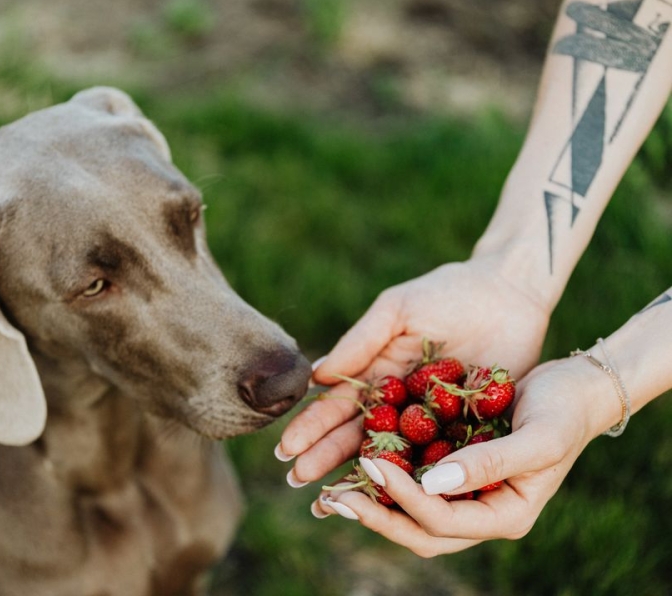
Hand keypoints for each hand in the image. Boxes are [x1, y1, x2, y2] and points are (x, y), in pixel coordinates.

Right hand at [277, 255, 550, 484]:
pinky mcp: (466, 431)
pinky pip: (439, 459)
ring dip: (362, 479)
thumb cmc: (448, 293)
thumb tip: (315, 376)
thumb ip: (360, 341)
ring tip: (332, 502)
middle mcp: (398, 403)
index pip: (337, 406)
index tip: (286, 450)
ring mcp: (430, 421)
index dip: (311, 428)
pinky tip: (397, 503)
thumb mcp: (398, 310)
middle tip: (296, 483)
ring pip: (391, 456)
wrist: (510, 292)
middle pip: (356, 436)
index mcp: (377, 373)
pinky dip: (418, 481)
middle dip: (325, 459)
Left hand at [305, 356, 606, 556]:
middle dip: (375, 515)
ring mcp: (464, 492)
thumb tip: (433, 485)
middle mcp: (480, 511)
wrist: (574, 388)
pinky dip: (385, 474)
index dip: (403, 499)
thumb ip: (490, 464)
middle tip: (332, 497)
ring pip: (410, 511)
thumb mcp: (538, 439)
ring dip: (372, 501)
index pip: (442, 522)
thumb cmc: (564, 411)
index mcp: (504, 515)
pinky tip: (355, 458)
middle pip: (419, 529)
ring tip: (331, 488)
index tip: (371, 465)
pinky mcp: (452, 467)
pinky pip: (412, 479)